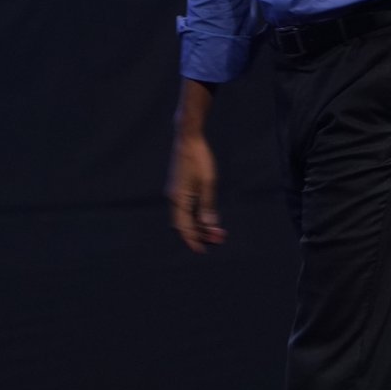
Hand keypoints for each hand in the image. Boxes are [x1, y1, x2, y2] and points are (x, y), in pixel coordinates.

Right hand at [169, 133, 223, 252]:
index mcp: (178, 199)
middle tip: (217, 239)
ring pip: (185, 216)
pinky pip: (185, 207)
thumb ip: (208, 205)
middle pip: (184, 224)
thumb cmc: (199, 159)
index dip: (193, 240)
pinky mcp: (178, 187)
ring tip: (215, 230)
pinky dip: (195, 214)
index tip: (203, 250)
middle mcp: (173, 198)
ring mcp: (175, 193)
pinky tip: (206, 216)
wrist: (187, 138)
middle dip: (199, 234)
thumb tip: (209, 226)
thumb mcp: (208, 183)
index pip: (184, 227)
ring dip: (198, 224)